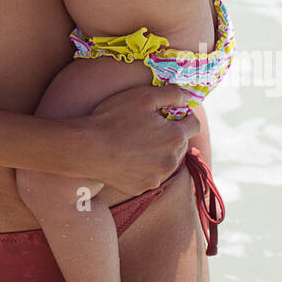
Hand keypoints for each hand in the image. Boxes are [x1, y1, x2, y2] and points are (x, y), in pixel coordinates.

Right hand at [67, 83, 200, 196]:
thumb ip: (172, 94)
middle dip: (170, 134)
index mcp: (176, 137)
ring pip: (167, 161)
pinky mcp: (143, 188)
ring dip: (159, 152)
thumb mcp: (143, 96)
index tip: (168, 112)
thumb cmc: (114, 118)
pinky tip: (127, 158)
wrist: (87, 148)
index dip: (184, 115)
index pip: (194, 124)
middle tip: (147, 126)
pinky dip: (144, 167)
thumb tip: (188, 96)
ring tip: (136, 142)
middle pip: (181, 144)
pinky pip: (151, 175)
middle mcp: (172, 160)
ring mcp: (157, 177)